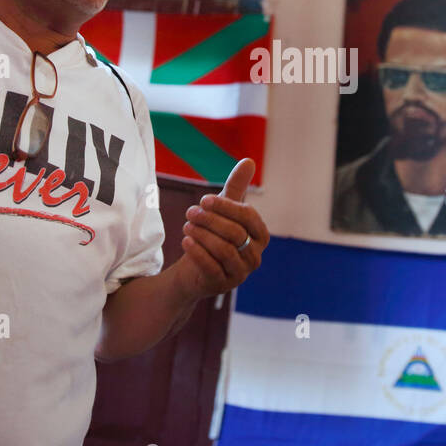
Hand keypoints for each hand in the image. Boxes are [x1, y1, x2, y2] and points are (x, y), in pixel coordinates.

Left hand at [176, 158, 269, 300]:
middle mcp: (255, 256)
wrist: (194, 271)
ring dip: (203, 235)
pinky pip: (212, 268)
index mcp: (260, 236)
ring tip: (186, 225)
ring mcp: (240, 273)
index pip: (249, 217)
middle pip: (236, 233)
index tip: (204, 200)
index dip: (226, 206)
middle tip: (190, 212)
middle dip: (211, 220)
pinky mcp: (223, 285)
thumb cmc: (214, 235)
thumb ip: (237, 188)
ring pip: (225, 250)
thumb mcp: (224, 211)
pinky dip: (198, 252)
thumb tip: (249, 161)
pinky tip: (185, 240)